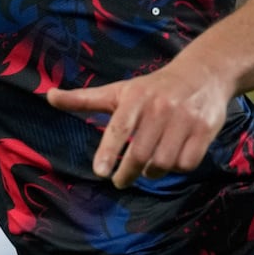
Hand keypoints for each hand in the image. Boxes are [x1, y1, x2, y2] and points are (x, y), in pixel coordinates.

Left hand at [46, 54, 233, 187]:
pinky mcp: (205, 130)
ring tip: (146, 167)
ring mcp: (184, 119)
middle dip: (127, 173)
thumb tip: (48, 95)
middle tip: (119, 180)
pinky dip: (176, 168)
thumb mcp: (118, 90)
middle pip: (140, 153)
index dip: (108, 151)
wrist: (202, 74)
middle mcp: (160, 108)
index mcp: (135, 97)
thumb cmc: (152, 87)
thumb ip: (84, 99)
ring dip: (152, 171)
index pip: (119, 127)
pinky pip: (187, 163)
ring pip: (163, 162)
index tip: (100, 172)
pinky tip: (170, 160)